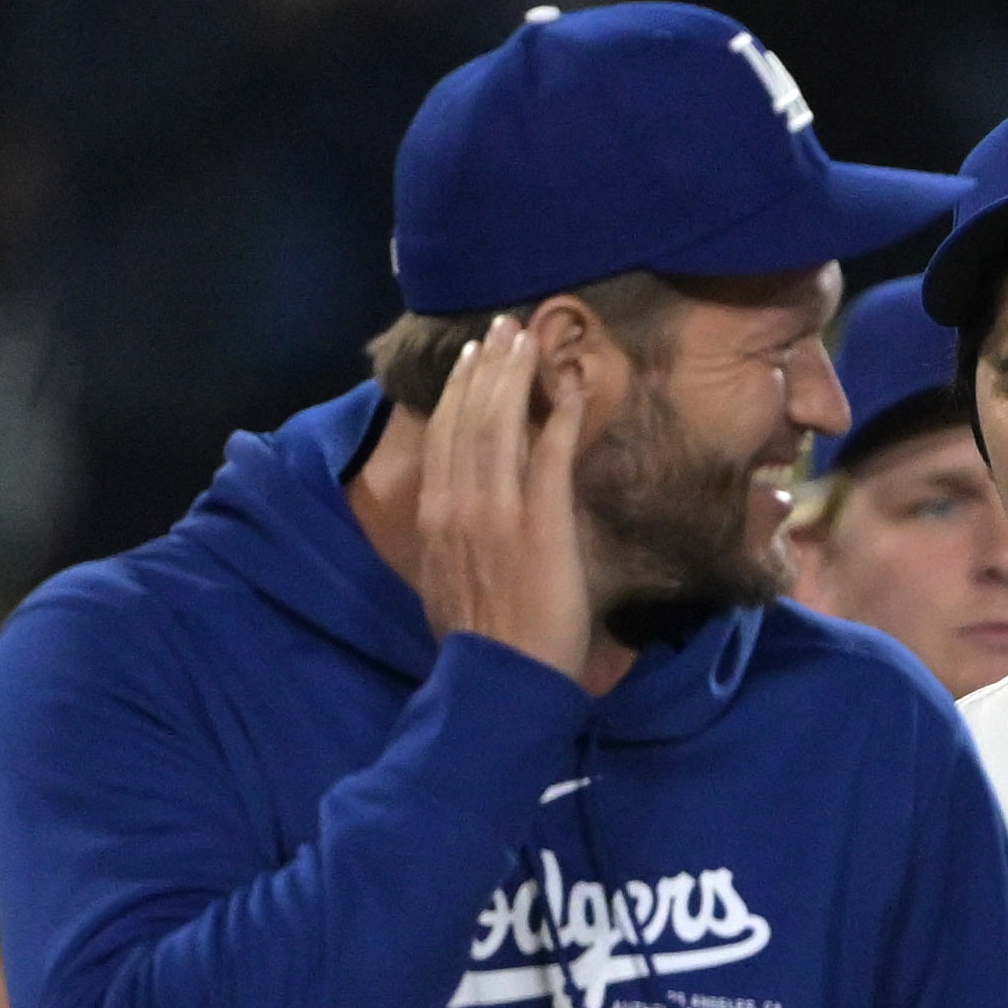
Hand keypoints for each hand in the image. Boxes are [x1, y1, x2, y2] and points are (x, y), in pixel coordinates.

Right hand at [408, 315, 593, 681]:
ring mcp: (500, 508)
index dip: (458, 391)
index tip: (470, 358)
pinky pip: (552, 452)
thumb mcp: (441, 582)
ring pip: (504, 422)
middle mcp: (460, 502)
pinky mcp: (542, 521)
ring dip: (517, 375)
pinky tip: (573, 384)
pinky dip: (562, 413)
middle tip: (502, 328)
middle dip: (487, 366)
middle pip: (471, 416)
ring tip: (529, 340)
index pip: (444, 435)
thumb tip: (452, 519)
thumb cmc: (477, 642)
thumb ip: (447, 541)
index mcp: (434, 516)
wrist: (499, 679)